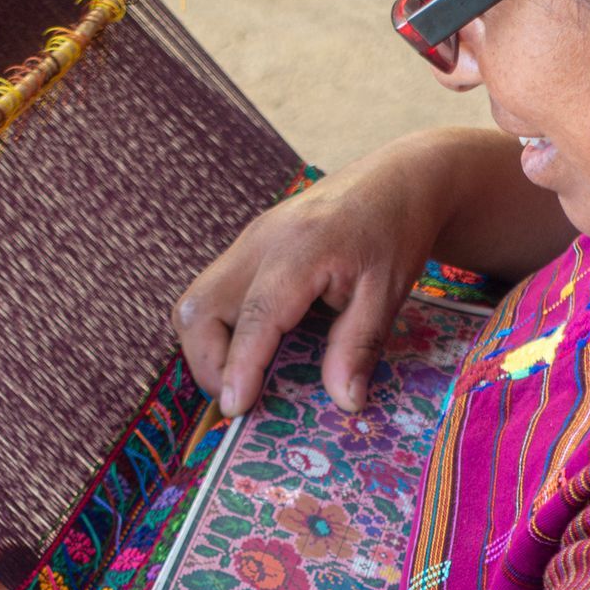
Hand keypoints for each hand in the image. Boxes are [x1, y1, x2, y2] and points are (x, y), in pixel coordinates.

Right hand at [171, 142, 444, 417]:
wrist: (395, 180)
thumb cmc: (395, 233)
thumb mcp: (388, 293)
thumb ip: (359, 347)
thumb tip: (344, 403)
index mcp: (301, 250)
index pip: (255, 315)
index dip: (239, 366)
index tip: (234, 409)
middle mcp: (260, 243)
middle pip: (199, 308)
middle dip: (208, 364)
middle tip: (240, 399)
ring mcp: (246, 243)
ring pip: (195, 303)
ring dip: (208, 350)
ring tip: (243, 379)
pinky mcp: (245, 249)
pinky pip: (211, 295)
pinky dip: (219, 332)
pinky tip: (253, 350)